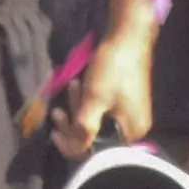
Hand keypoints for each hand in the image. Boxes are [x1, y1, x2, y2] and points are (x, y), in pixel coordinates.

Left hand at [51, 26, 150, 160]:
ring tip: (70, 88)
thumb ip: (83, 128)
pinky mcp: (123, 102)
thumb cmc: (113, 68)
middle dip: (74, 124)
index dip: (74, 145)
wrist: (128, 36)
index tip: (55, 134)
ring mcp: (128, 114)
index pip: (97, 152)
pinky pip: (102, 110)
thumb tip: (74, 150)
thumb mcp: (94, 99)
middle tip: (57, 112)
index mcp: (130, 132)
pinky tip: (78, 85)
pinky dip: (87, 101)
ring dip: (78, 108)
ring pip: (96, 122)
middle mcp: (133, 128)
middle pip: (96, 138)